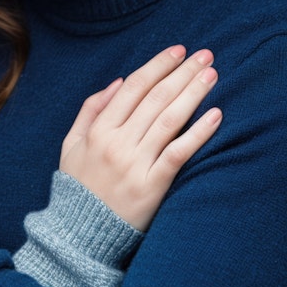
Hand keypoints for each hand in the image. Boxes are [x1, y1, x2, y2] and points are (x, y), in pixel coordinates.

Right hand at [59, 46, 220, 230]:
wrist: (80, 235)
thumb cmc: (79, 187)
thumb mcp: (71, 145)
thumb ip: (90, 111)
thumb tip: (119, 82)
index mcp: (98, 130)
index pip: (133, 88)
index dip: (157, 65)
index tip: (178, 51)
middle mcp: (117, 143)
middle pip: (155, 98)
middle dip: (182, 72)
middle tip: (205, 55)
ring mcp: (135, 164)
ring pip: (169, 120)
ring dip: (193, 93)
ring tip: (212, 75)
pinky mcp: (152, 186)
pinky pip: (179, 153)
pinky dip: (198, 132)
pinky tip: (215, 115)